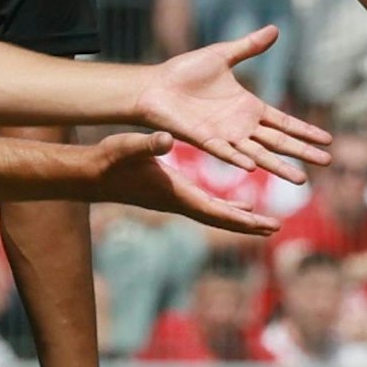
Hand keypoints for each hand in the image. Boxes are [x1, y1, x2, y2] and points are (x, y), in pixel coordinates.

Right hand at [91, 131, 282, 233]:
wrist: (91, 175)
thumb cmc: (109, 160)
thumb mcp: (129, 147)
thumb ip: (148, 143)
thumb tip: (167, 138)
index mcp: (175, 193)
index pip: (214, 210)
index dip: (240, 218)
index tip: (264, 223)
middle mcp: (179, 202)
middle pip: (220, 219)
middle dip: (247, 224)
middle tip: (275, 228)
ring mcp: (176, 200)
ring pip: (216, 214)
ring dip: (241, 219)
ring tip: (266, 222)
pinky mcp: (173, 194)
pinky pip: (207, 204)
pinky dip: (227, 206)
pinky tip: (242, 204)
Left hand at [134, 25, 331, 180]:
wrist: (154, 85)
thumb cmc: (185, 72)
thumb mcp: (222, 54)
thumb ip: (249, 46)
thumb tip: (276, 29)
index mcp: (248, 107)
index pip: (284, 122)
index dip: (305, 131)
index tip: (327, 140)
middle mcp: (241, 125)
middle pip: (279, 142)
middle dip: (303, 152)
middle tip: (327, 163)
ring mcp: (225, 135)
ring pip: (259, 154)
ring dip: (279, 166)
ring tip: (301, 179)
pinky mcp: (204, 140)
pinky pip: (225, 152)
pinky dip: (238, 159)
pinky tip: (254, 167)